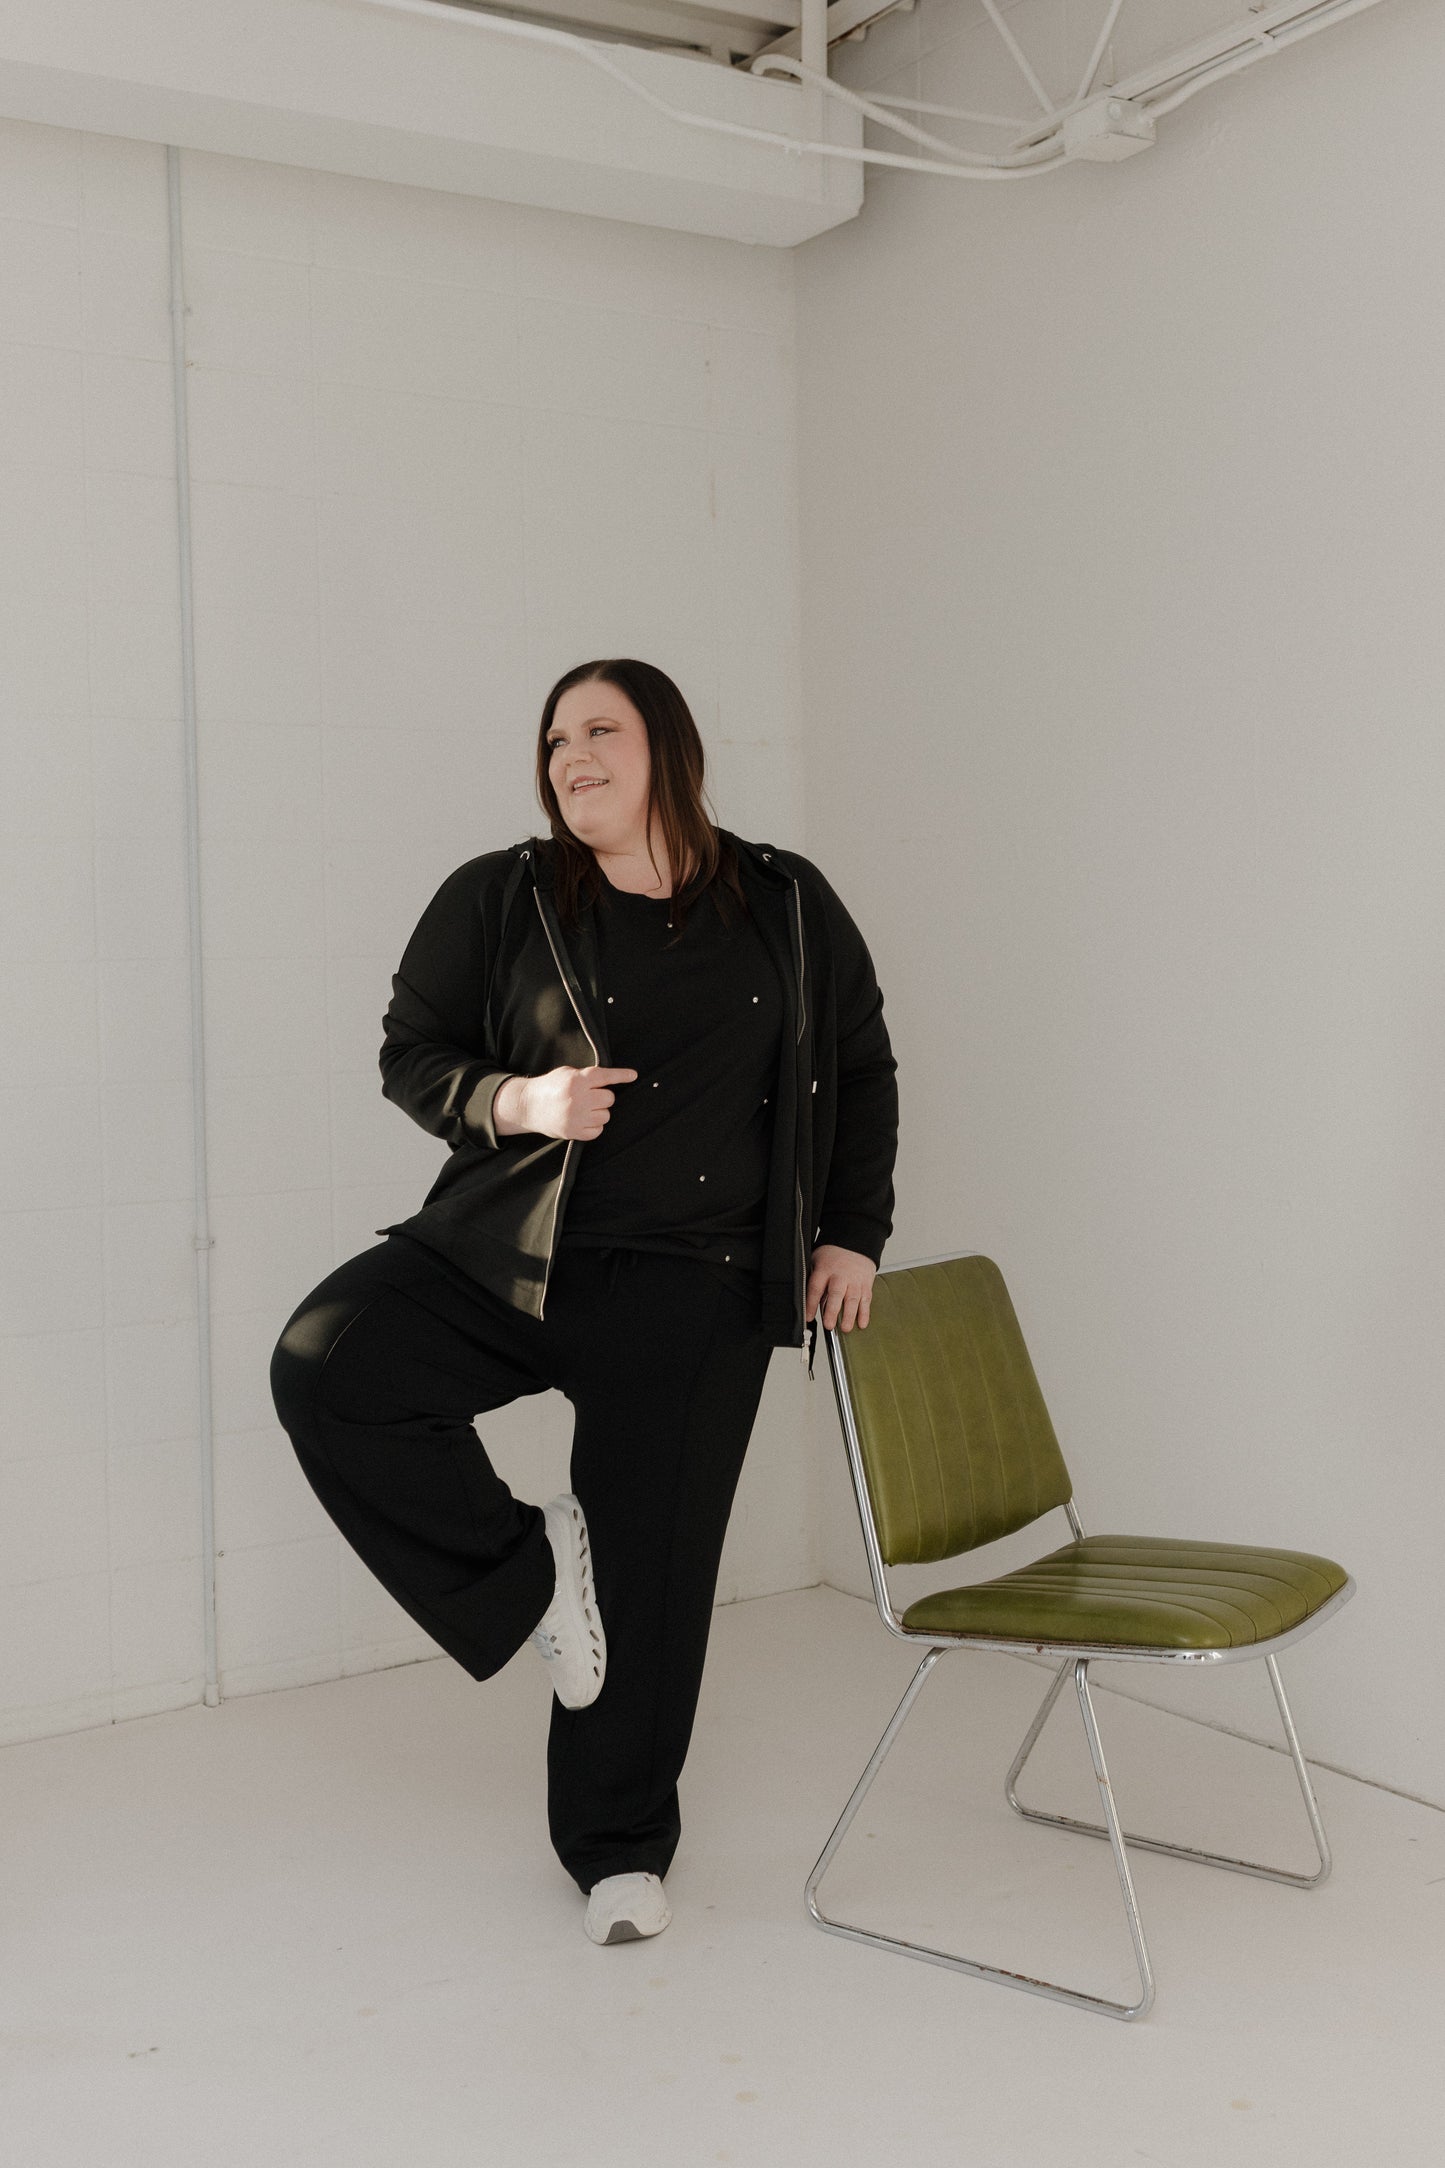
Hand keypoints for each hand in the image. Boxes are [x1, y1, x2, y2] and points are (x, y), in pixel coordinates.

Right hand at [507, 1065, 637, 1141]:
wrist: (529, 1106)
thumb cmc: (550, 1087)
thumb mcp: (566, 1073)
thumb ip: (587, 1076)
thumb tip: (611, 1080)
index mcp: (576, 1081)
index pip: (605, 1077)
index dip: (621, 1075)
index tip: (633, 1075)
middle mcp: (578, 1099)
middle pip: (609, 1099)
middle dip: (603, 1097)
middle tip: (590, 1096)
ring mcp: (576, 1117)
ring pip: (606, 1115)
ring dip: (599, 1112)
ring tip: (585, 1109)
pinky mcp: (574, 1132)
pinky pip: (598, 1130)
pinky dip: (594, 1126)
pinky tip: (583, 1119)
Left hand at [805, 1244, 875, 1331]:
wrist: (856, 1242)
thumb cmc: (834, 1254)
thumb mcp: (817, 1261)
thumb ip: (813, 1279)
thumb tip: (806, 1301)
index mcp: (824, 1270)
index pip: (816, 1288)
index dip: (811, 1303)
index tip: (809, 1317)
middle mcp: (840, 1276)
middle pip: (835, 1294)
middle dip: (832, 1311)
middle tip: (829, 1325)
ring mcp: (854, 1280)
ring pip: (852, 1299)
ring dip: (849, 1315)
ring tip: (845, 1328)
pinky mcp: (865, 1284)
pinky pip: (865, 1300)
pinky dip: (864, 1313)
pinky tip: (861, 1324)